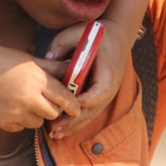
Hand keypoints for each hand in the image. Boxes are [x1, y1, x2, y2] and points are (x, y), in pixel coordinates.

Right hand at [0, 44, 79, 131]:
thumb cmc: (4, 60)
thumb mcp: (32, 60)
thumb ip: (54, 68)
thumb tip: (74, 68)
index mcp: (37, 80)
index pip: (64, 98)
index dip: (73, 104)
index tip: (76, 108)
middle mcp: (27, 98)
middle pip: (53, 113)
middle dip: (52, 108)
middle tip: (46, 99)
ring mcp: (14, 112)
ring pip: (37, 122)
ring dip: (36, 114)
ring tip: (25, 100)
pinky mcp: (3, 122)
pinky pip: (21, 127)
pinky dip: (20, 120)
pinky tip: (12, 105)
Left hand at [43, 18, 131, 138]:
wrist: (119, 35)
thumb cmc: (98, 33)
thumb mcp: (79, 32)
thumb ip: (62, 43)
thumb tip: (47, 59)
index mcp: (108, 72)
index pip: (99, 92)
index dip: (84, 101)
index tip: (67, 108)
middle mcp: (110, 86)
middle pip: (93, 109)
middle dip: (74, 120)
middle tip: (54, 128)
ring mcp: (108, 92)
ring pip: (91, 114)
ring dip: (74, 125)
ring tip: (55, 133)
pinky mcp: (101, 94)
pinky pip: (90, 111)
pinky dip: (77, 120)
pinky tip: (63, 127)